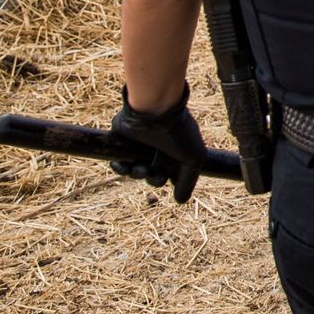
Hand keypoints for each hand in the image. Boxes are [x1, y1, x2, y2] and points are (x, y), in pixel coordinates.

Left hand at [109, 84, 205, 203]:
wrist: (155, 111)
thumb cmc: (178, 133)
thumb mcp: (193, 158)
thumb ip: (188, 181)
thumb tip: (180, 201)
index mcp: (176, 152)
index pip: (173, 175)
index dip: (171, 181)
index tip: (171, 178)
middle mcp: (159, 150)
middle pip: (154, 177)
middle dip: (153, 180)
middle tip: (154, 172)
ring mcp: (141, 148)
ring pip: (137, 172)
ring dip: (138, 174)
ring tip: (140, 167)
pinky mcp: (124, 144)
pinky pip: (119, 163)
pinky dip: (119, 168)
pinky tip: (122, 165)